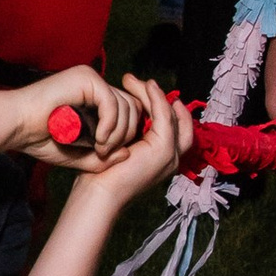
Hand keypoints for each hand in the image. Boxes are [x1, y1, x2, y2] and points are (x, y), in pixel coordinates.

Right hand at [10, 67, 129, 162]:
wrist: (16, 126)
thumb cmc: (40, 138)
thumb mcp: (78, 154)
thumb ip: (102, 157)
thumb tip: (127, 154)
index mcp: (93, 97)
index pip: (126, 111)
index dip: (125, 134)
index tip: (108, 153)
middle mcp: (95, 85)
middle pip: (131, 107)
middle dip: (125, 134)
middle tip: (106, 152)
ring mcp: (91, 79)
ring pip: (124, 105)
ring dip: (117, 132)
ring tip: (100, 149)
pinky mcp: (86, 78)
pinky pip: (111, 102)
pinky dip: (110, 123)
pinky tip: (99, 138)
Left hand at [65, 73, 189, 205]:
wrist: (98, 194)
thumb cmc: (101, 175)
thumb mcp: (120, 149)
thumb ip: (129, 134)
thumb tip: (125, 110)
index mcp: (163, 160)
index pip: (175, 127)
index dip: (165, 107)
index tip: (147, 90)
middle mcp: (173, 158)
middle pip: (177, 119)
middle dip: (162, 98)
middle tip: (143, 82)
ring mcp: (171, 155)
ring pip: (170, 114)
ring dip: (154, 94)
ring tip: (134, 81)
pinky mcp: (164, 150)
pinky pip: (164, 116)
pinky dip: (156, 98)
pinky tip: (146, 86)